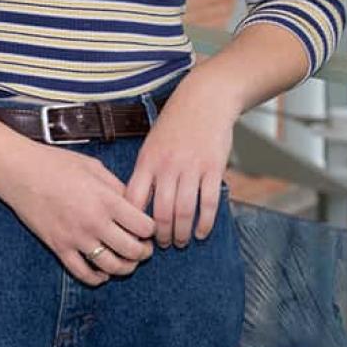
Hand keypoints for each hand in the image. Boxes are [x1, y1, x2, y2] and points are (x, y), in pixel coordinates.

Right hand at [0, 148, 156, 285]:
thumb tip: (133, 205)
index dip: (151, 229)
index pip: (145, 227)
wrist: (18, 171)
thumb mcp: (94, 168)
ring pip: (111, 267)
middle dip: (144, 252)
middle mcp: (94, 222)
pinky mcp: (58, 247)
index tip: (147, 228)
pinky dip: (97, 278)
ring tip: (127, 262)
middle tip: (143, 248)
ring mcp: (75, 237)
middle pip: (133, 251)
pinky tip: (102, 273)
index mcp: (106, 200)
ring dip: (125, 268)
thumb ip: (117, 188)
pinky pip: (82, 273)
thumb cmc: (55, 164)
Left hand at [128, 82, 239, 247]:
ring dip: (181, 232)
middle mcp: (167, 167)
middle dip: (160, 234)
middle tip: (161, 245)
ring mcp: (191, 169)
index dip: (133, 222)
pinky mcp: (213, 169)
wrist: (204, 100)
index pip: (134, 199)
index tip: (135, 234)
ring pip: (184, 211)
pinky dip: (205, 223)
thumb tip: (135, 203)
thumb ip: (145, 172)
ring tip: (180, 242)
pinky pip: (208, 203)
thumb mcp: (151, 144)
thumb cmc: (175, 124)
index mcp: (147, 161)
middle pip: (160, 212)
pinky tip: (201, 233)